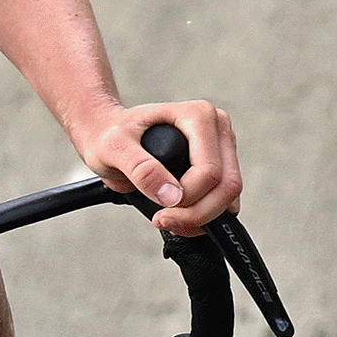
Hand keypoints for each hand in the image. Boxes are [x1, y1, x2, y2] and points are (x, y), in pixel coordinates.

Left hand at [83, 99, 242, 236]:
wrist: (107, 134)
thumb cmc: (110, 134)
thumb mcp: (114, 148)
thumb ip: (141, 169)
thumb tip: (172, 195)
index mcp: (198, 116)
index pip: (209, 171)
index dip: (188, 199)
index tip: (160, 209)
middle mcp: (216, 129)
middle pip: (227, 186)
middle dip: (198, 213)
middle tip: (164, 220)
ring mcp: (221, 148)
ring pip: (229, 197)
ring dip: (202, 218)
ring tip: (168, 219)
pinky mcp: (219, 167)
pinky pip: (223, 201)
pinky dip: (204, 217)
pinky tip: (178, 216)